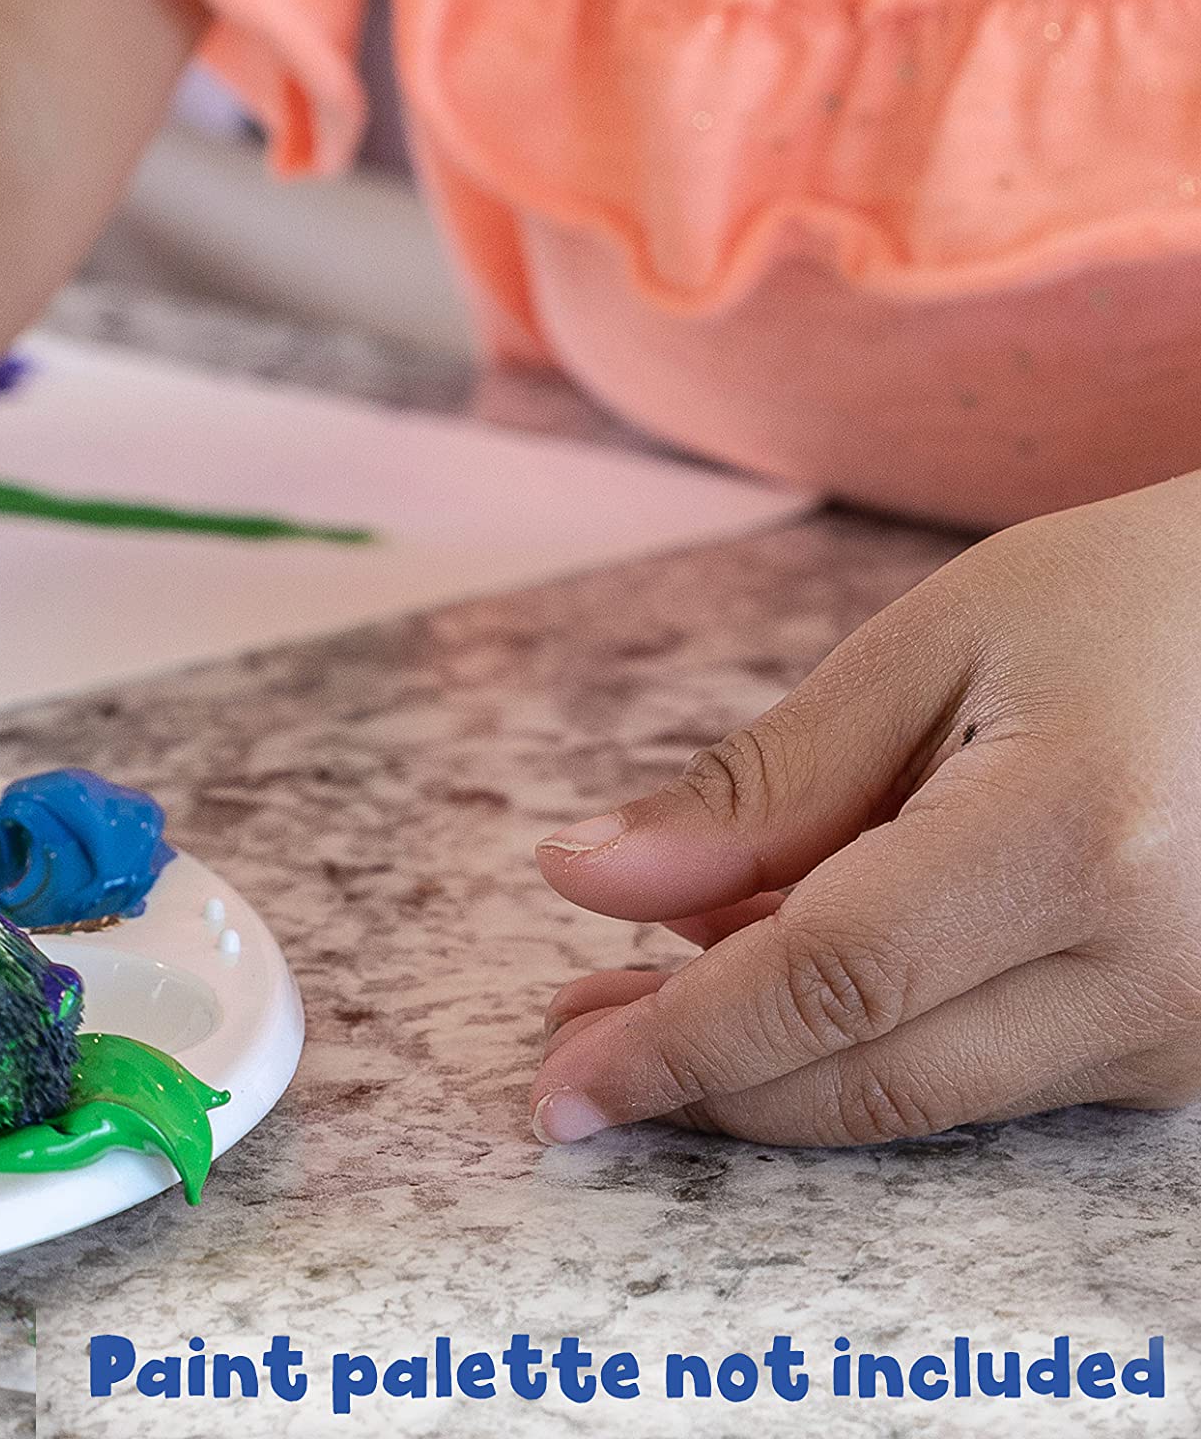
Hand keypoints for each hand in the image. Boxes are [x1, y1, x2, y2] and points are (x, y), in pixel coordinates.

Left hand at [528, 476, 1200, 1146]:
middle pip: (873, 1071)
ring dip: (767, 1068)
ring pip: (925, 1097)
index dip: (681, 1039)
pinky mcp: (1188, 1052)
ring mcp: (1188, 1031)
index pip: (833, 980)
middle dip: (701, 1075)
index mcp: (1078, 838)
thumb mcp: (926, 650)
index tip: (562, 1081)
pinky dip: (862, 1041)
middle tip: (568, 1046)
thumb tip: (592, 879)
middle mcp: (1153, 968)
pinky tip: (770, 977)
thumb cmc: (1123, 604)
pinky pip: (987, 1078)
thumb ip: (763, 784)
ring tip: (634, 1002)